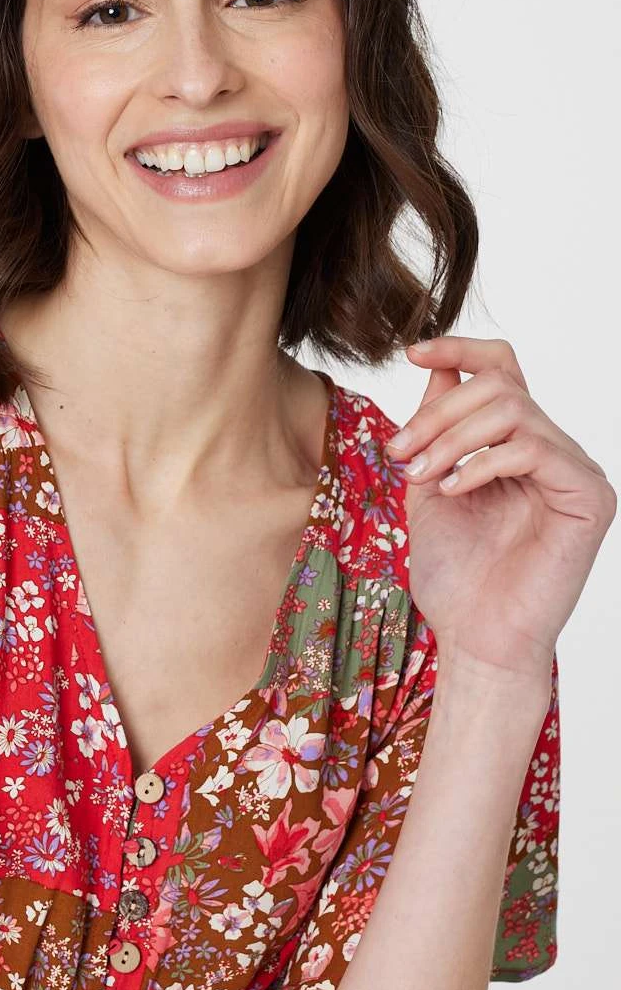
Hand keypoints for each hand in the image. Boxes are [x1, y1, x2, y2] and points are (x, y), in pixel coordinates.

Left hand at [384, 336, 615, 674]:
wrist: (475, 640)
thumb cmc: (456, 576)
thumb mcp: (430, 487)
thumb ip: (436, 431)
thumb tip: (439, 367)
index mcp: (515, 446)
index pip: (502, 370)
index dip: (460, 349)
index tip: (413, 352)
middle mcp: (551, 451)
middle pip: (499, 385)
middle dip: (437, 413)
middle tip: (400, 453)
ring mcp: (574, 472)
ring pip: (514, 410)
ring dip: (452, 437)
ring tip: (420, 476)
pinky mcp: (589, 497)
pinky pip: (535, 448)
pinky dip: (483, 462)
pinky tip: (454, 490)